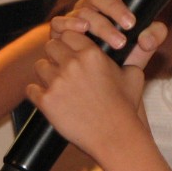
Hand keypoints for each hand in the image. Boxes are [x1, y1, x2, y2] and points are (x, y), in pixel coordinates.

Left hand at [29, 0, 168, 160]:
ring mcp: (57, 82)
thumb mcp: (133, 75)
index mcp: (92, 54)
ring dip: (47, 75)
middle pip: (51, 46)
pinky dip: (38, 94)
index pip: (69, 33)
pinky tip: (51, 100)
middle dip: (56, 56)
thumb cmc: (125, 107)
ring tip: (59, 87)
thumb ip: (131, 56)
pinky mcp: (47, 101)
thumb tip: (139, 43)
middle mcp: (73, 64)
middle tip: (63, 69)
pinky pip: (31, 89)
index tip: (72, 52)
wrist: (115, 137)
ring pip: (40, 66)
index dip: (70, 43)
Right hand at [49, 0, 166, 70]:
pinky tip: (83, 30)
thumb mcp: (141, 49)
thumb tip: (147, 39)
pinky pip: (60, 22)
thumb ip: (152, 38)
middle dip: (115, 8)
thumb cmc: (120, 60)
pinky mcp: (60, 32)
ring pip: (84, 11)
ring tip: (119, 42)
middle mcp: (90, 6)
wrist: (101, 82)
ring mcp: (73, 17)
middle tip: (130, 24)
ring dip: (103, 26)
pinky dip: (71, 24)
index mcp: (108, 2)